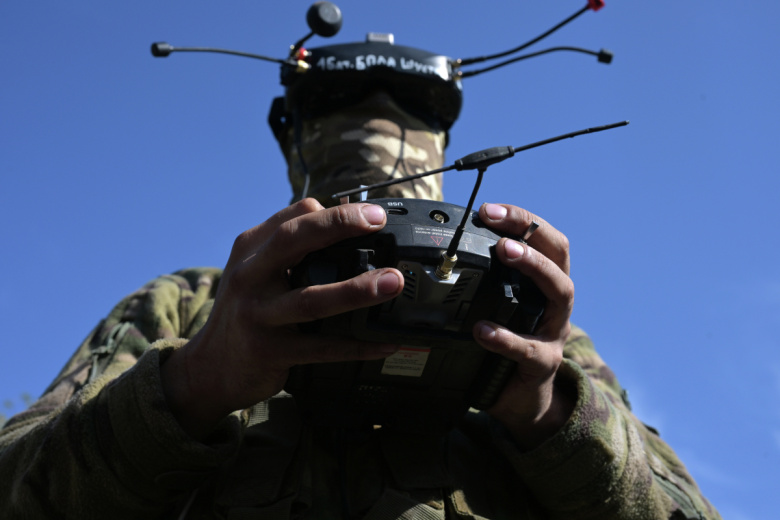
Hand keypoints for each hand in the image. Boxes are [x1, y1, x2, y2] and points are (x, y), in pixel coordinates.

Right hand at [161, 199, 403, 438]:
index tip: (373, 213)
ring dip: (356, 290)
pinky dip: (356, 346)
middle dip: (338, 226)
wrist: (211, 367)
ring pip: (312, 299)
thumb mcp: (254, 269)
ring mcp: (258, 315)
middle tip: (376, 222)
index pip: (293, 217)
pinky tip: (384, 343)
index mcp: (250, 250)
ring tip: (392, 282)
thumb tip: (340, 220)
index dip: (335, 212)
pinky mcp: (270, 352)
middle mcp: (250, 276)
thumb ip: (288, 245)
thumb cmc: (244, 310)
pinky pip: (321, 349)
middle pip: (293, 241)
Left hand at [473, 203, 575, 449]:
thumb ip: (483, 280)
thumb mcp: (498, 306)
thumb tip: (440, 247)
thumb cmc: (506, 343)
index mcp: (544, 282)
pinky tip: (482, 330)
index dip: (522, 219)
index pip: (545, 239)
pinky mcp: (544, 363)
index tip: (489, 209)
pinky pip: (528, 349)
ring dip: (533, 267)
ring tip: (504, 252)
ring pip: (559, 292)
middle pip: (559, 256)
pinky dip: (505, 337)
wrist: (520, 398)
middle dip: (530, 233)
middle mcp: (556, 302)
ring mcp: (554, 332)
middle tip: (498, 227)